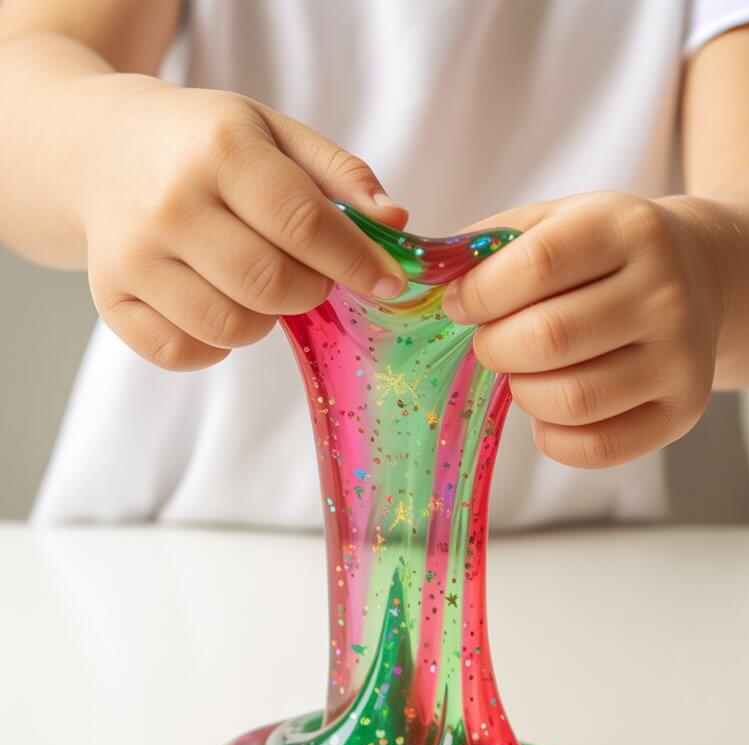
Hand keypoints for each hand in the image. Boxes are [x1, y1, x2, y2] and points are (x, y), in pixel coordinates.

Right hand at [80, 78, 408, 369]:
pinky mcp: (111, 298)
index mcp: (220, 149)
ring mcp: (134, 256)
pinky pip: (183, 353)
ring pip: (230, 328)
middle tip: (307, 275)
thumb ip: (340, 174)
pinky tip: (217, 305)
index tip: (388, 283)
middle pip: (270, 285)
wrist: (100, 148)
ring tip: (256, 285)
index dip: (356, 262)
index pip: (303, 224)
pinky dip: (213, 346)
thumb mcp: (274, 132)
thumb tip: (395, 223)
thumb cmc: (204, 144)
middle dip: (309, 291)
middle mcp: (170, 203)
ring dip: (263, 320)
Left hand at [441, 192, 724, 467]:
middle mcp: (666, 292)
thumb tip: (422, 283)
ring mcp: (682, 356)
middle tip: (491, 344)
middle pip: (549, 340)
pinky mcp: (683, 410)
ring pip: (572, 400)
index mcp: (629, 229)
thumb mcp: (557, 222)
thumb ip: (491, 247)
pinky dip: (553, 437)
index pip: (537, 265)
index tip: (460, 304)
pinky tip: (549, 411)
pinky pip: (597, 447)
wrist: (702, 276)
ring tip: (523, 373)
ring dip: (523, 393)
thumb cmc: (605, 253)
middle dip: (495, 348)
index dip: (480, 293)